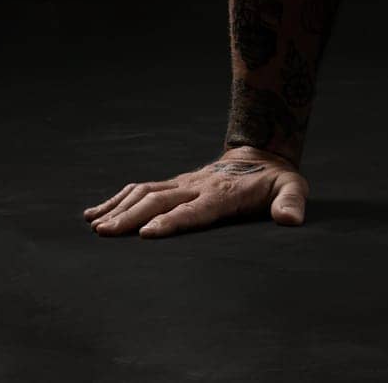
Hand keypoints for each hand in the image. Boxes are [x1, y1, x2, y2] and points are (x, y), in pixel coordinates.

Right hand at [83, 146, 308, 237]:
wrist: (261, 153)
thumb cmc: (275, 178)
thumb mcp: (292, 187)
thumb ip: (291, 202)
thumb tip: (291, 220)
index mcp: (223, 192)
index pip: (196, 209)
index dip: (173, 221)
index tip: (148, 233)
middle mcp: (198, 186)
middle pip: (161, 200)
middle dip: (133, 217)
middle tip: (107, 233)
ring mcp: (184, 183)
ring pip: (146, 192)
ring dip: (120, 208)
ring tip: (96, 226)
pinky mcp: (175, 183)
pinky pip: (142, 188)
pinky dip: (117, 199)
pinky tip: (95, 213)